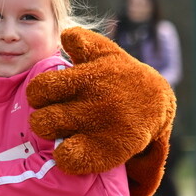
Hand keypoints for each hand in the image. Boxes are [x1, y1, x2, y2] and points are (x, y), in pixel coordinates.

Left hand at [26, 28, 173, 173]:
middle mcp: (93, 104)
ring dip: (53, 140)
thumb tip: (65, 34)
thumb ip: (82, 41)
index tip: (46, 98)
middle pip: (42, 121)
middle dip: (42, 120)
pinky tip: (71, 151)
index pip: (41, 89)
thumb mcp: (104, 52)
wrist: (157, 101)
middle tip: (53, 118)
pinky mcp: (110, 150)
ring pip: (54, 142)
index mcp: (86, 79)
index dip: (37, 95)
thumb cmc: (120, 75)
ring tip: (62, 134)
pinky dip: (66, 158)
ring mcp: (101, 130)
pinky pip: (72, 160)